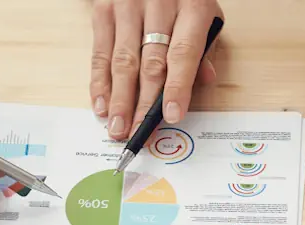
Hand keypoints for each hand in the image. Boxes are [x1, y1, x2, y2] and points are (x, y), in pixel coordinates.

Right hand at [90, 0, 222, 139]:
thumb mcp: (204, 13)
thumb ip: (204, 48)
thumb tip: (204, 81)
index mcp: (192, 6)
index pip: (184, 52)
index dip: (178, 87)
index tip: (172, 115)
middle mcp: (159, 3)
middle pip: (150, 62)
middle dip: (144, 103)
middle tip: (138, 133)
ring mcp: (128, 6)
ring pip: (122, 61)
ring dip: (119, 99)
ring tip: (118, 127)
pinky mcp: (104, 9)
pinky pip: (100, 52)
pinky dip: (99, 82)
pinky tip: (101, 104)